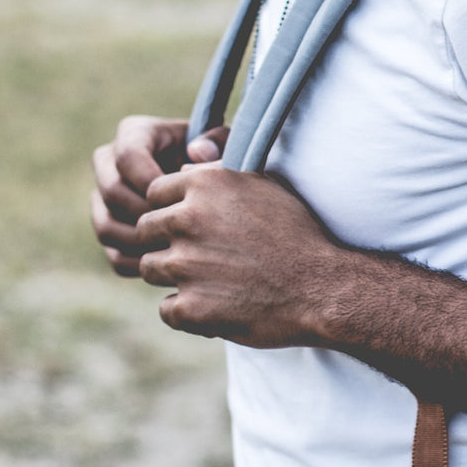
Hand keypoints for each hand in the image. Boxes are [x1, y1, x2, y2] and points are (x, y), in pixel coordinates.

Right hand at [90, 115, 229, 277]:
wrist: (213, 187)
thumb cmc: (221, 160)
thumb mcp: (228, 144)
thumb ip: (218, 142)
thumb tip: (197, 152)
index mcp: (135, 134)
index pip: (128, 156)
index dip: (152, 181)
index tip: (182, 198)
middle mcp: (109, 162)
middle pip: (111, 192)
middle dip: (147, 215)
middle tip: (179, 229)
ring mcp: (103, 198)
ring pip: (106, 226)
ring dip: (141, 243)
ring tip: (175, 249)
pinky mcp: (109, 228)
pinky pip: (112, 253)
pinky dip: (139, 264)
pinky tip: (170, 266)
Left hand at [135, 165, 340, 348]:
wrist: (321, 286)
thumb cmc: (296, 232)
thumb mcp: (263, 185)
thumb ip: (218, 171)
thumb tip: (186, 156)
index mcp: (204, 185)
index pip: (154, 193)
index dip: (173, 209)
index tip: (195, 223)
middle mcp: (188, 221)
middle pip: (145, 230)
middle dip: (168, 241)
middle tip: (203, 253)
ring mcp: (185, 266)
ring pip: (150, 268)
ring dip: (174, 275)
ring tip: (212, 277)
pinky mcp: (189, 307)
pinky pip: (166, 308)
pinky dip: (187, 311)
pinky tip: (218, 304)